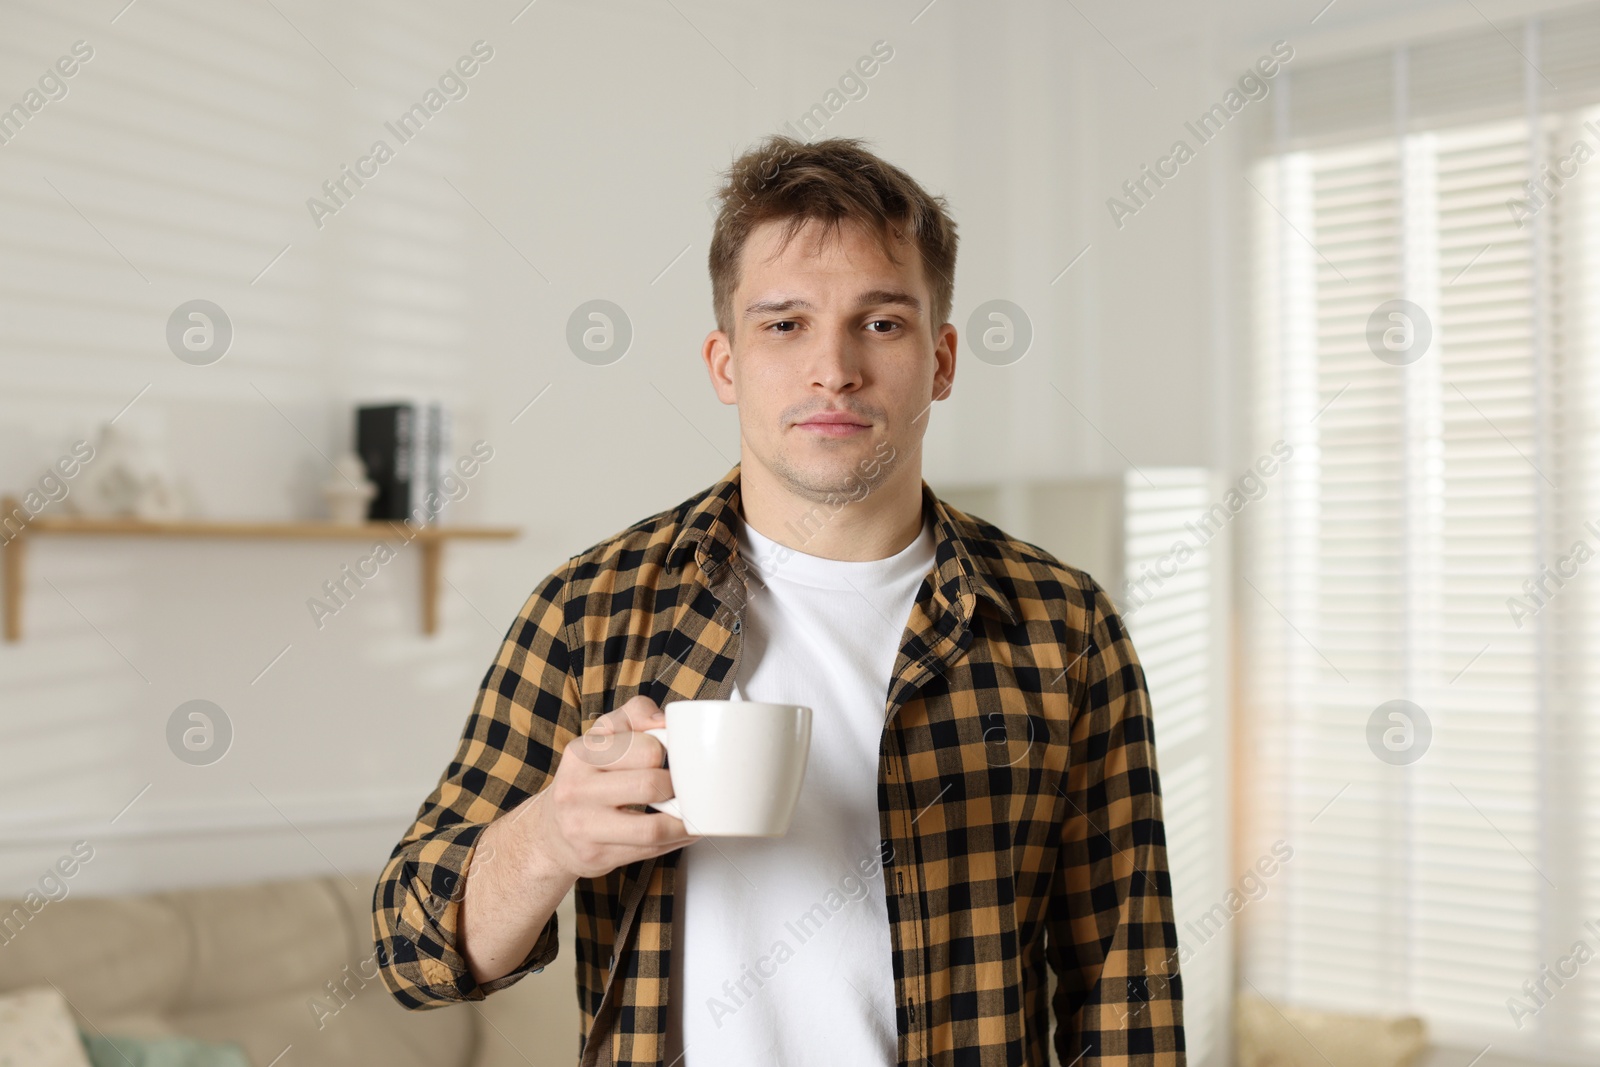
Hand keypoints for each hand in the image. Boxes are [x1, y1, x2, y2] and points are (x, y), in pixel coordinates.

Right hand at [526, 695, 699, 880]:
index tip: (670, 757)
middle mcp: (577, 789)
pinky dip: (674, 841)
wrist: (551, 829)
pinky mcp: (595, 855)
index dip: (666, 753)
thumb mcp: (603, 736)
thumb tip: (664, 721)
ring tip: (693, 813)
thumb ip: (636, 714)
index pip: (645, 749)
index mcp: (582, 753)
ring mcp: (584, 826)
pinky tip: (681, 831)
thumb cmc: (587, 778)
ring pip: (652, 828)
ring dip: (683, 822)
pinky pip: (648, 851)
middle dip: (677, 787)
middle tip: (684, 786)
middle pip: (650, 786)